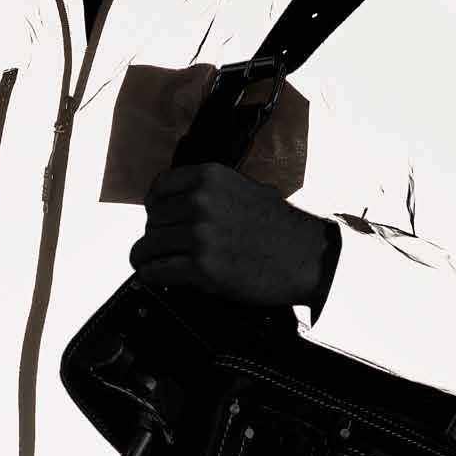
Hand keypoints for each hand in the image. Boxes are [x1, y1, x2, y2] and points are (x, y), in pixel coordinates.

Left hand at [129, 162, 327, 307]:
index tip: (157, 219)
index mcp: (210, 177)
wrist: (308, 257)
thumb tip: (182, 201)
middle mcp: (200, 202)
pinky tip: (153, 277)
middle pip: (152, 220)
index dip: (154, 206)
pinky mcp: (201, 268)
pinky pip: (156, 270)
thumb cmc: (281, 227)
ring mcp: (199, 235)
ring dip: (146, 257)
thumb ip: (213, 191)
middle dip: (155, 235)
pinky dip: (150, 275)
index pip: (159, 188)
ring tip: (150, 263)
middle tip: (163, 247)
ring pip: (149, 245)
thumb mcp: (247, 189)